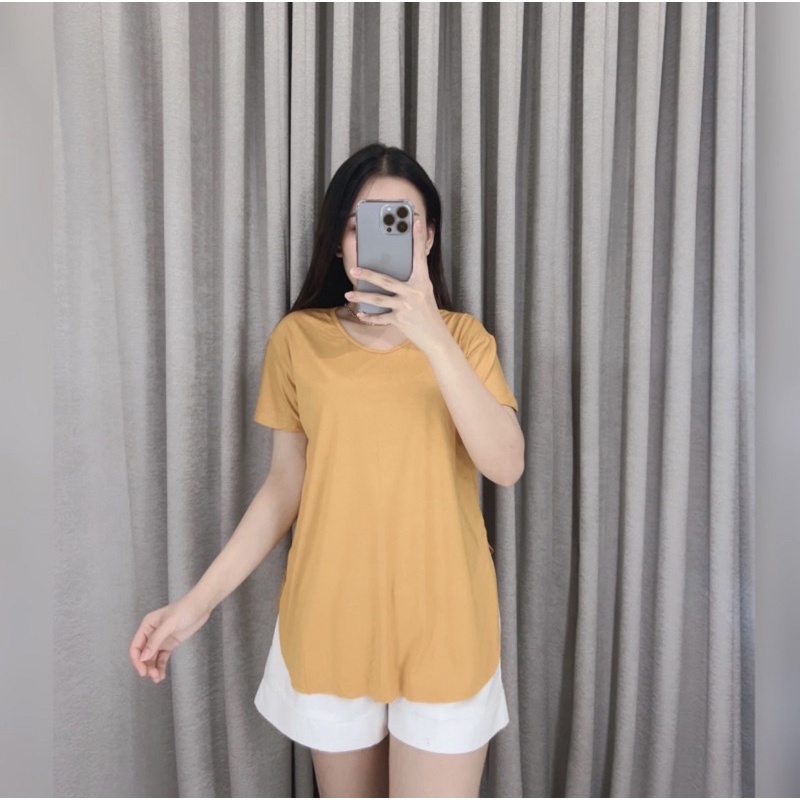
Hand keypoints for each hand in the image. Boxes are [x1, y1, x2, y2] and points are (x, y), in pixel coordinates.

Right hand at [129, 594, 210, 682]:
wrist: (202, 606)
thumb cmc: (185, 609)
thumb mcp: (169, 624)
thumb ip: (156, 640)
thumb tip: (143, 657)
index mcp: (147, 625)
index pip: (136, 646)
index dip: (137, 660)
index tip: (142, 671)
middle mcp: (151, 633)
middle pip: (143, 654)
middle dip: (146, 667)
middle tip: (153, 676)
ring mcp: (161, 639)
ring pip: (152, 658)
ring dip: (153, 669)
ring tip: (158, 678)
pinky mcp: (170, 643)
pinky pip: (161, 658)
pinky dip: (160, 666)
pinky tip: (162, 675)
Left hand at [344, 218, 450, 353]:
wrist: (435, 336)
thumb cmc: (428, 311)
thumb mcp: (424, 291)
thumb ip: (413, 279)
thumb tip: (396, 267)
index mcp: (422, 281)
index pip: (419, 256)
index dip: (417, 239)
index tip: (416, 222)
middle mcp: (414, 293)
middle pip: (386, 281)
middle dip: (368, 275)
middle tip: (353, 269)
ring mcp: (406, 307)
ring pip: (379, 300)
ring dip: (362, 297)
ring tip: (348, 294)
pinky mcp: (400, 321)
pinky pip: (381, 318)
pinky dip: (370, 317)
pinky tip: (360, 314)